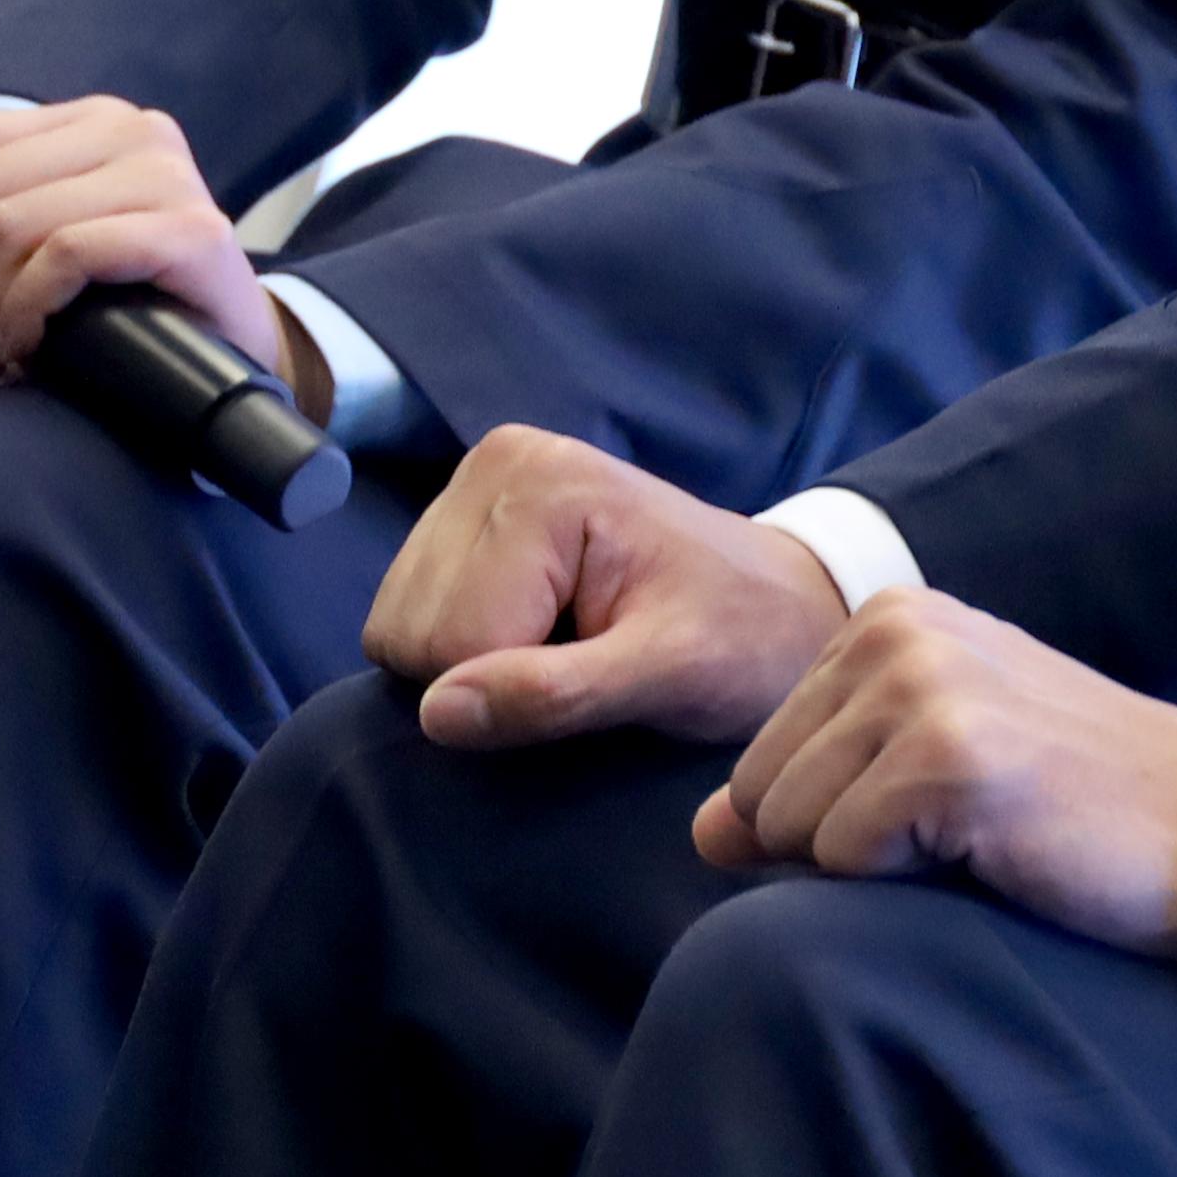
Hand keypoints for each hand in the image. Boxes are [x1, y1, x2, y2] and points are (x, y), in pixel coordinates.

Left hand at [0, 97, 295, 400]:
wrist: (234, 358)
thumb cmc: (119, 315)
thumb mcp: (12, 288)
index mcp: (78, 123)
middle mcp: (125, 129)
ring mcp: (164, 173)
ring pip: (7, 222)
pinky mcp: (191, 229)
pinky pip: (66, 254)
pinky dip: (26, 309)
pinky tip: (28, 346)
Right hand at [371, 425, 848, 749]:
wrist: (777, 606)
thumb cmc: (742, 637)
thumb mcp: (672, 673)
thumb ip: (558, 694)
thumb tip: (437, 711)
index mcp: (543, 483)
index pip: (452, 642)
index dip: (517, 687)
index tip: (603, 666)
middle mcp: (495, 465)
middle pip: (412, 634)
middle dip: (492, 673)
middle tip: (588, 655)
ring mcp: (472, 490)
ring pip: (400, 633)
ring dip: (478, 664)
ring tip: (570, 641)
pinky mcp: (462, 525)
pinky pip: (408, 624)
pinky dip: (467, 650)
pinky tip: (540, 631)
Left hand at [695, 591, 1176, 956]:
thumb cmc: (1068, 803)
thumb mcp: (925, 770)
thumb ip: (808, 788)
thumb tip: (703, 832)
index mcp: (891, 615)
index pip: (756, 761)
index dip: (829, 817)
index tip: (938, 803)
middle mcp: (899, 628)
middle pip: (758, 794)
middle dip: (837, 843)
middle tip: (958, 826)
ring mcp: (925, 685)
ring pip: (790, 829)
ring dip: (873, 864)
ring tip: (976, 832)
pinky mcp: (949, 754)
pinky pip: (841, 860)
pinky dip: (905, 881)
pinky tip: (992, 845)